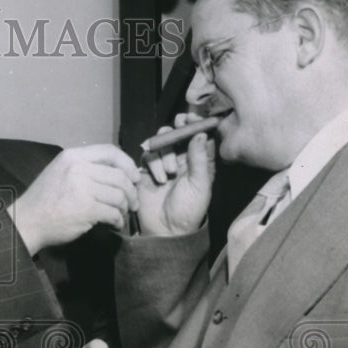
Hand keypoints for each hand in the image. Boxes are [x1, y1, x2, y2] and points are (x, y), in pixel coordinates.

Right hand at [10, 145, 139, 254]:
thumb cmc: (45, 199)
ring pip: (119, 195)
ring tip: (121, 215)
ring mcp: (83, 188)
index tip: (134, 177)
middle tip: (133, 203)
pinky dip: (118, 221)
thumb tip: (118, 172)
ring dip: (125, 207)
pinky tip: (115, 225)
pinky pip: (114, 213)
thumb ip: (84, 167)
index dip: (127, 163)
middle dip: (131, 191)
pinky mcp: (87, 209)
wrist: (27, 222)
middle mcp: (78, 168)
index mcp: (72, 156)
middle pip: (119, 175)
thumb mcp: (60, 172)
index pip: (110, 151)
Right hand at [137, 113, 216, 235]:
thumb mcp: (200, 184)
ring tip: (170, 173)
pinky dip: (153, 164)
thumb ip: (200, 158)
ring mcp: (163, 163)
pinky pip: (148, 155)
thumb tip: (201, 133)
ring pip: (162, 142)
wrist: (166, 229)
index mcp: (199, 161)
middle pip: (177, 133)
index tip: (191, 117)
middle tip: (177, 126)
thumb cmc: (188, 210)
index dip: (195, 123)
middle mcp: (181, 159)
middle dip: (176, 129)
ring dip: (166, 152)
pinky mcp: (146, 169)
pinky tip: (158, 178)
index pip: (198, 135)